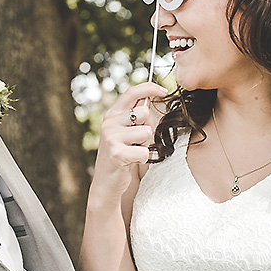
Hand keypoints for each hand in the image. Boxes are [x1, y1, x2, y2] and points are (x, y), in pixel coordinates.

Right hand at [89, 82, 167, 204]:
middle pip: (144, 112)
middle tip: (136, 141)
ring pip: (146, 132)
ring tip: (132, 151)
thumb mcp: (125, 131)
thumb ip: (134, 115)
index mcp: (112, 114)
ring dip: (144, 144)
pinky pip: (144, 151)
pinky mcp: (117, 153)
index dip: (149, 88)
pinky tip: (131, 162)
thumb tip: (149, 97)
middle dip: (146, 128)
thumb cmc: (121, 154)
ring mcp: (111, 137)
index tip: (164, 90)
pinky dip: (142, 158)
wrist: (106, 182)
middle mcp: (109, 123)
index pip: (131, 93)